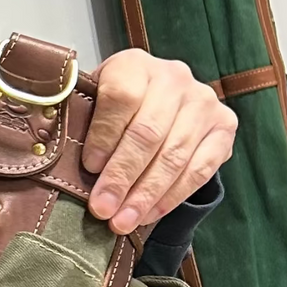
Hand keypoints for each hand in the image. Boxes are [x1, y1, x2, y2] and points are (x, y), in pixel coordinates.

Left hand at [81, 49, 236, 234]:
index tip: (89, 167)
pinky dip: (173, 196)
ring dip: (146, 194)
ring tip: (122, 222)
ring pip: (174, 154)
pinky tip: (150, 214)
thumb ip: (81, 122)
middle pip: (148, 132)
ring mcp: (203, 101)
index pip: (122, 97)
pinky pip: (200, 168)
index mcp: (135, 65)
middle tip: (102, 209)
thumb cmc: (114, 109)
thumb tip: (62, 163)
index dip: (104, 135)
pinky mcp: (224, 126)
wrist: (160, 100)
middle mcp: (174, 77)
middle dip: (122, 176)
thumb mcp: (92, 103)